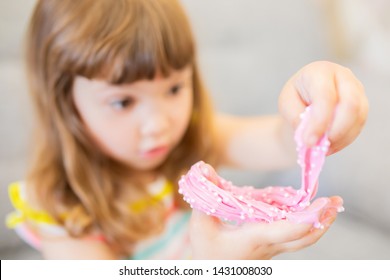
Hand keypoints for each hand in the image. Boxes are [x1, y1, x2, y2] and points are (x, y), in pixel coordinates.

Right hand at [189, 196, 341, 258]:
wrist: (211, 271)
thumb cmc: (205, 249)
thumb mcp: (200, 223)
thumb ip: (205, 194)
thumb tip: (204, 168)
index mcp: (255, 238)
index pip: (288, 231)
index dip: (310, 218)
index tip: (324, 202)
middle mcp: (269, 246)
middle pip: (305, 238)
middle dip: (323, 221)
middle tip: (336, 202)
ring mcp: (272, 248)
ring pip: (302, 239)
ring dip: (319, 223)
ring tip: (331, 206)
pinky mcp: (271, 247)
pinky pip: (294, 236)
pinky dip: (306, 224)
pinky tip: (308, 211)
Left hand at [278, 61, 367, 154]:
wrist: (306, 98)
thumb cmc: (295, 98)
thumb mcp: (286, 104)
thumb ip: (296, 117)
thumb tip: (310, 135)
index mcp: (320, 71)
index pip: (325, 96)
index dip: (319, 121)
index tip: (309, 141)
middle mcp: (343, 77)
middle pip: (350, 104)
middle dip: (336, 130)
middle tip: (319, 147)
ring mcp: (357, 90)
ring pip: (358, 117)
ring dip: (340, 137)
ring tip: (322, 149)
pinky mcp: (362, 105)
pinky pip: (359, 125)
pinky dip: (344, 140)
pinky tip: (329, 146)